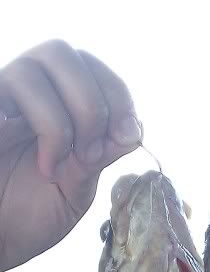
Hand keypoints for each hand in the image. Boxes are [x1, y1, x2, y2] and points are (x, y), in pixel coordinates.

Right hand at [0, 39, 141, 271]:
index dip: (116, 92)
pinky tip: (44, 166)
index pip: (89, 67)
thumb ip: (100, 157)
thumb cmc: (27, 219)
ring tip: (59, 164)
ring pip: (34, 66)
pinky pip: (5, 94)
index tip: (128, 135)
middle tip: (92, 151)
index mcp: (53, 104)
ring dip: (63, 120)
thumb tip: (134, 129)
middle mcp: (23, 93)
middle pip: (62, 52)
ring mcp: (0, 102)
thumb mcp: (76, 189)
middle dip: (92, 102)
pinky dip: (42, 127)